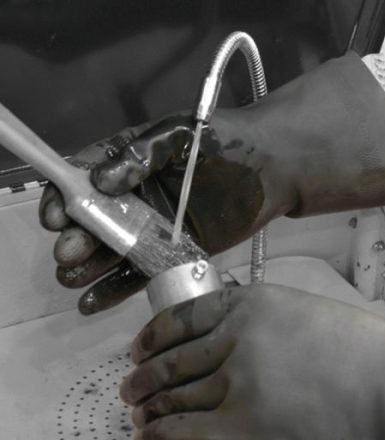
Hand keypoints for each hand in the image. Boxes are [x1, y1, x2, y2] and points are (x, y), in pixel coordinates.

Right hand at [39, 52, 384, 314]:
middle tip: (69, 253)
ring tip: (72, 279)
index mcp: (129, 161)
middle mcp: (135, 197)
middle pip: (93, 221)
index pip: (83, 178)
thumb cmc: (228, 144)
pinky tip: (90, 303)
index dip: (63, 197)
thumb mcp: (180, 136)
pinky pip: (139, 274)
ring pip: (111, 251)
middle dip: (76, 238)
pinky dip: (114, 289)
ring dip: (88, 267)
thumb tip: (99, 182)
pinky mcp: (175, 254)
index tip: (54, 216)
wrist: (275, 170)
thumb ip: (140, 154)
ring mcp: (154, 228)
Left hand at [120, 284, 384, 439]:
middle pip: (172, 358)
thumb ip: (266, 325)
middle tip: (132, 383)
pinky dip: (161, 433)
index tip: (142, 346)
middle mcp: (237, 338)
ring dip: (149, 405)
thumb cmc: (366, 352)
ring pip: (174, 395)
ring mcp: (237, 381)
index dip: (154, 335)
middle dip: (144, 374)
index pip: (184, 317)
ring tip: (138, 412)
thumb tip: (238, 345)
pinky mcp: (244, 424)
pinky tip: (149, 435)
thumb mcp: (307, 314)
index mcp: (253, 304)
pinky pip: (185, 429)